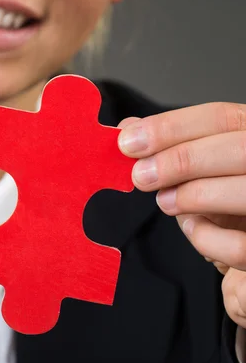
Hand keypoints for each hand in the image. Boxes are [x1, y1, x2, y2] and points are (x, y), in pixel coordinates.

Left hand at [118, 102, 245, 327]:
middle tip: (141, 176)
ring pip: (245, 192)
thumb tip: (129, 128)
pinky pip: (239, 245)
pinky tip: (191, 225)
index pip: (220, 117)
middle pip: (238, 149)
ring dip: (194, 195)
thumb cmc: (223, 188)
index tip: (128, 143)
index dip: (170, 128)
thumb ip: (168, 143)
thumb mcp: (199, 161)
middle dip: (181, 161)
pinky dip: (208, 237)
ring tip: (164, 201)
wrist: (244, 228)